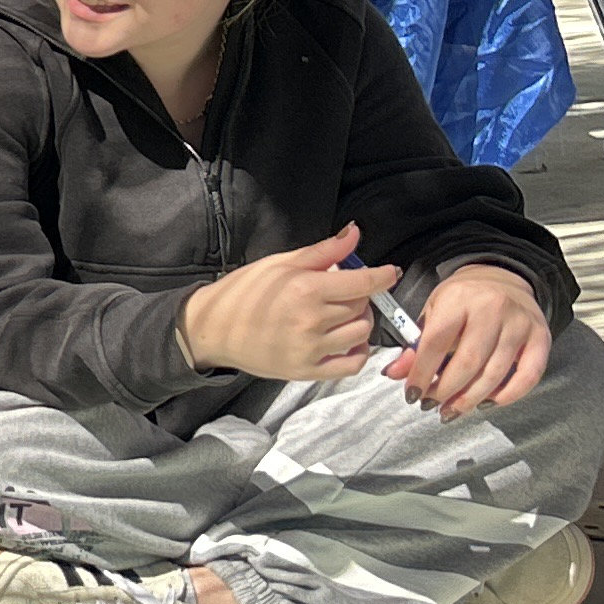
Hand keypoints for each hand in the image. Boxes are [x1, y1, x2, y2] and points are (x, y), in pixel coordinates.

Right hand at [179, 228, 397, 382]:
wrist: (213, 329)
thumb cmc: (244, 292)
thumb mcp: (280, 263)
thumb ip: (323, 252)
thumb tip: (355, 233)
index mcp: (306, 288)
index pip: (362, 282)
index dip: (383, 275)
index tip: (390, 272)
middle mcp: (312, 320)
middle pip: (362, 306)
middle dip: (359, 295)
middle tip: (342, 291)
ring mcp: (311, 348)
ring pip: (361, 333)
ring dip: (360, 321)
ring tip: (342, 315)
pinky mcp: (307, 370)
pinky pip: (351, 364)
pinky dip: (357, 351)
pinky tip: (346, 340)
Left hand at [397, 263, 551, 419]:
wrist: (503, 278)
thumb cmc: (463, 299)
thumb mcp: (434, 311)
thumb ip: (416, 343)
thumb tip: (395, 375)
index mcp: (458, 298)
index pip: (436, 342)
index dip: (421, 373)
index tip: (412, 395)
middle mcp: (492, 308)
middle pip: (467, 362)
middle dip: (445, 391)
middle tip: (431, 405)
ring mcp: (520, 323)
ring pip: (494, 373)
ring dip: (470, 399)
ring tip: (452, 410)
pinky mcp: (541, 337)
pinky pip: (528, 375)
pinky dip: (508, 395)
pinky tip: (488, 403)